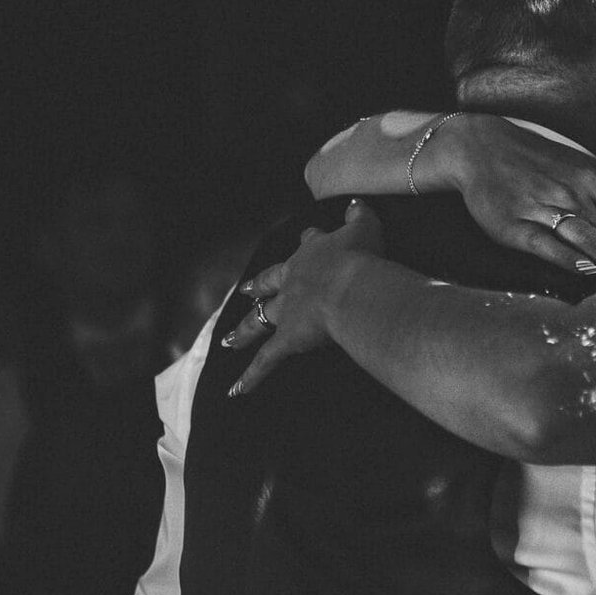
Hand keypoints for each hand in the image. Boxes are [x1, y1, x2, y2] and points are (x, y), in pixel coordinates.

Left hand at [224, 199, 386, 394]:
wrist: (350, 285)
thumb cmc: (361, 257)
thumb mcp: (366, 227)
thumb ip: (359, 215)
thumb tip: (356, 203)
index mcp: (312, 254)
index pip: (307, 244)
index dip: (307, 242)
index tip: (304, 237)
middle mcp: (293, 280)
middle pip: (269, 283)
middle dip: (258, 286)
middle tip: (244, 290)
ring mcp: (286, 310)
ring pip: (259, 321)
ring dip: (244, 331)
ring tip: (229, 340)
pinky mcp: (286, 339)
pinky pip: (266, 361)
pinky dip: (251, 377)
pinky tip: (236, 391)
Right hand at [442, 116, 595, 275]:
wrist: (481, 149)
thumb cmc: (535, 159)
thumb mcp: (576, 163)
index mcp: (591, 179)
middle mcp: (572, 193)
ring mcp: (544, 209)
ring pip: (588, 241)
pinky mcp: (517, 226)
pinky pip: (550, 247)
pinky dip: (572, 261)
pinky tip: (588, 273)